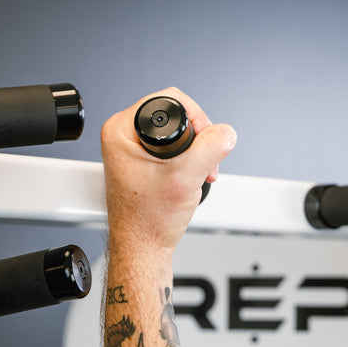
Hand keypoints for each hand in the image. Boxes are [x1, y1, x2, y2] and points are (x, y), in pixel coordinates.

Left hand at [101, 87, 235, 254]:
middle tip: (204, 162)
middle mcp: (122, 135)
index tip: (207, 143)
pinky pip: (172, 146)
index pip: (170, 99)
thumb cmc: (148, 221)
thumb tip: (226, 132)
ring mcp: (131, 148)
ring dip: (197, 149)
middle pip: (176, 113)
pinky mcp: (141, 160)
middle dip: (199, 137)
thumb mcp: (186, 177)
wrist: (143, 247)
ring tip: (199, 172)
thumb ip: (210, 149)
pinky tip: (191, 175)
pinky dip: (188, 158)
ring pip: (177, 130)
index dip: (198, 119)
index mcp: (121, 130)